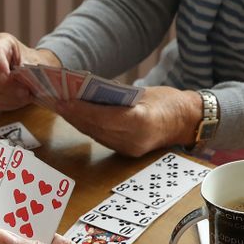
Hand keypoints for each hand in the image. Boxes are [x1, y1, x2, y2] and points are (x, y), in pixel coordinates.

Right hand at [0, 33, 59, 111]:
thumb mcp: (32, 58)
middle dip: (7, 87)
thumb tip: (25, 82)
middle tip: (25, 92)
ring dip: (8, 98)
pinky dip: (6, 104)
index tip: (7, 76)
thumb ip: (27, 69)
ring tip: (25, 97)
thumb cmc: (29, 61)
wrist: (28, 68)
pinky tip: (19, 101)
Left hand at [52, 86, 201, 156]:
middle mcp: (133, 140)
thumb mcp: (145, 94)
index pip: (103, 117)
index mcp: (141, 122)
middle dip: (74, 115)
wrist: (189, 122)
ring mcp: (130, 149)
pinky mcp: (127, 152)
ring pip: (96, 134)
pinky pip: (102, 138)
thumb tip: (88, 91)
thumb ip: (118, 96)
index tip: (64, 100)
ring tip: (62, 107)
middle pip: (95, 127)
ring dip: (77, 122)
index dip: (81, 109)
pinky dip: (89, 127)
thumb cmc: (169, 102)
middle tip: (55, 101)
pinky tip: (77, 117)